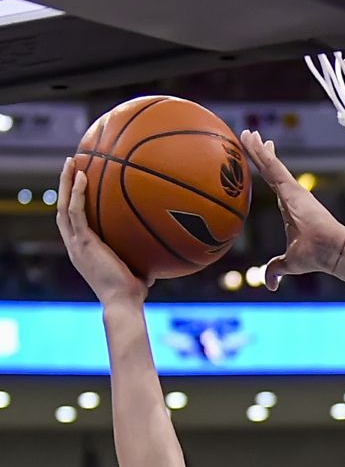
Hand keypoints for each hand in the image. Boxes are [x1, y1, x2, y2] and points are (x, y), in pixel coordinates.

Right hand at [56, 158, 150, 307]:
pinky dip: (76, 193)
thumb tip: (160, 249)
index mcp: (83, 251)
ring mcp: (76, 244)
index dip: (72, 202)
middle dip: (64, 185)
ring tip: (71, 161)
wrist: (124, 304)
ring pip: (63, 205)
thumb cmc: (133, 293)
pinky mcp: (83, 242)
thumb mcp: (137, 269)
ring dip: (65, 182)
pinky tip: (82, 176)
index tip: (79, 184)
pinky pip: (75, 211)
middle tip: (71, 164)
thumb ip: (142, 256)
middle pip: (62, 208)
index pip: (72, 222)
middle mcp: (75, 246)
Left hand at [240, 130, 344, 287]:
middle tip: (253, 137)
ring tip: (246, 133)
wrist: (332, 251)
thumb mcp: (289, 263)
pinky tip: (251, 140)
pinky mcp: (291, 188)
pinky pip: (272, 166)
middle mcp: (292, 195)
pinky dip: (261, 153)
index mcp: (291, 207)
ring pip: (270, 164)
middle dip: (262, 152)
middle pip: (272, 169)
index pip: (276, 184)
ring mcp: (292, 190)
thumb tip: (270, 284)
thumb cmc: (316, 256)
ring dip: (257, 148)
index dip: (269, 169)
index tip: (264, 155)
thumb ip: (276, 269)